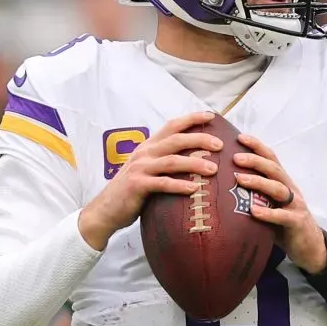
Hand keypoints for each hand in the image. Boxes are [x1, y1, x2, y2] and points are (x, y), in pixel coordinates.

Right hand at [79, 111, 222, 250]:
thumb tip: (195, 157)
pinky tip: (194, 189)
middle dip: (200, 139)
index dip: (192, 119)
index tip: (211, 116)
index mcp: (148, 146)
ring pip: (172, 161)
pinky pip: (162, 184)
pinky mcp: (137, 186)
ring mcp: (140, 169)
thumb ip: (164, 160)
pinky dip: (179, 186)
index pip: (172, 126)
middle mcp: (145, 153)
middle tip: (220, 145)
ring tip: (213, 169)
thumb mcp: (147, 168)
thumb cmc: (132, 190)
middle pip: (176, 140)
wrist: (106, 209)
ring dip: (194, 164)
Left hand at [233, 134, 326, 274]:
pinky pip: (282, 216)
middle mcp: (290, 189)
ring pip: (277, 189)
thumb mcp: (270, 204)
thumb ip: (255, 193)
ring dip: (258, 182)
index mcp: (282, 181)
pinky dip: (268, 213)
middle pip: (273, 169)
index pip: (271, 158)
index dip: (257, 146)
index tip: (240, 137)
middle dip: (254, 161)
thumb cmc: (283, 223)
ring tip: (239, 179)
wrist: (309, 246)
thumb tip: (224, 184)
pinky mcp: (297, 222)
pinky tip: (254, 211)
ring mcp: (295, 205)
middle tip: (235, 158)